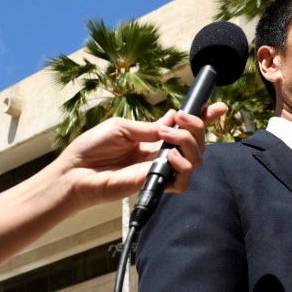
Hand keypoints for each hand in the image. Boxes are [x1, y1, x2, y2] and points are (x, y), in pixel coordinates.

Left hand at [58, 103, 226, 210]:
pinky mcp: (156, 184)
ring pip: (196, 160)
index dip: (204, 119)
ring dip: (189, 143)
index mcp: (155, 138)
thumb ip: (151, 126)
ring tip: (167, 137)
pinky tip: (170, 158)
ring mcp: (161, 170)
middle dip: (197, 126)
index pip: (186, 129)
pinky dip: (183, 167)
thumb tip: (175, 117)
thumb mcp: (123, 127)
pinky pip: (183, 180)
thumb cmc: (92, 148)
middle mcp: (162, 154)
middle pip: (197, 143)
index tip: (217, 107)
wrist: (74, 172)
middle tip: (180, 119)